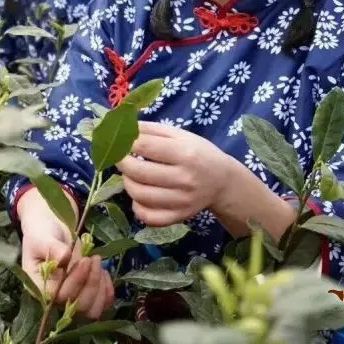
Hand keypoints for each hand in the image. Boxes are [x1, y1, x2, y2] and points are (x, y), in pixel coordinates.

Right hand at [18, 188, 113, 319]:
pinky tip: (103, 272)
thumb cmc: (42, 234)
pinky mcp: (86, 297)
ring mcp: (71, 300)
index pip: (59, 296)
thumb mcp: (42, 238)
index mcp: (39, 288)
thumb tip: (64, 258)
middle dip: (91, 283)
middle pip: (79, 307)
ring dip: (100, 289)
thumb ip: (51, 248)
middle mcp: (54, 300)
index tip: (85, 260)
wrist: (52, 231)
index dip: (76, 282)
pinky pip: (102, 305)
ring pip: (92, 311)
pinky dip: (107, 292)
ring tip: (97, 263)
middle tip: (93, 258)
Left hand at [116, 121, 235, 226]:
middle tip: (121, 158)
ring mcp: (181, 201)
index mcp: (185, 154)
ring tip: (130, 175)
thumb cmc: (198, 153)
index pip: (146, 146)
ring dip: (127, 183)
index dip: (127, 142)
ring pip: (140, 195)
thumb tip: (124, 126)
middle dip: (122, 163)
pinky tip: (139, 197)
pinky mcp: (178, 217)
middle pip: (139, 172)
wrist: (222, 182)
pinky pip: (149, 217)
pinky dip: (137, 208)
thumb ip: (152, 130)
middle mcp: (184, 179)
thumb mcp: (181, 135)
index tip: (122, 140)